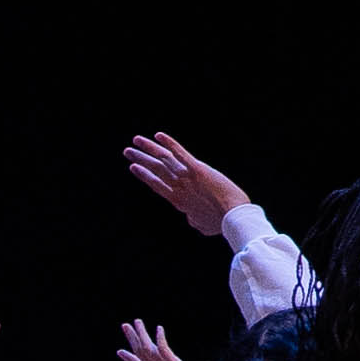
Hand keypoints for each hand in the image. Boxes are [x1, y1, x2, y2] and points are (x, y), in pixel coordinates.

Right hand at [116, 319, 196, 360]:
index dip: (130, 359)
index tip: (119, 351)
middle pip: (142, 352)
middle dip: (133, 338)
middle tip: (124, 325)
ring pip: (149, 347)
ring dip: (142, 333)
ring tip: (137, 320)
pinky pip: (164, 349)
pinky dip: (160, 339)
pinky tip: (159, 329)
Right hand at [125, 134, 245, 241]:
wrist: (232, 217)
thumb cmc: (220, 223)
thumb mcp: (202, 224)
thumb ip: (193, 219)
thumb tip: (192, 217)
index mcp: (178, 201)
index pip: (156, 185)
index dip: (144, 175)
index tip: (134, 167)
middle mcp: (178, 188)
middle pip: (155, 170)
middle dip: (140, 159)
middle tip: (127, 151)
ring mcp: (186, 178)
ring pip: (163, 160)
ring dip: (148, 148)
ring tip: (136, 140)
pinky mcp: (197, 169)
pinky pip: (180, 153)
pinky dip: (169, 143)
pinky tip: (158, 135)